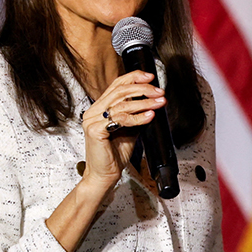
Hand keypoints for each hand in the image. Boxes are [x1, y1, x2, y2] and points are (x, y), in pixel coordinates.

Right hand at [76, 71, 165, 187]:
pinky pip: (120, 118)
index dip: (133, 78)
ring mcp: (92, 120)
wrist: (105, 175)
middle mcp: (93, 112)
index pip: (116, 85)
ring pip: (121, 104)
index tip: (150, 77)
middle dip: (143, 89)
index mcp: (99, 108)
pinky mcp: (95, 130)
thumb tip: (152, 102)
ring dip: (145, 102)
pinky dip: (138, 117)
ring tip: (159, 103)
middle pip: (119, 91)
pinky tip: (149, 116)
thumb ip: (136, 115)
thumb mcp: (130, 129)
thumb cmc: (114, 154)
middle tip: (159, 92)